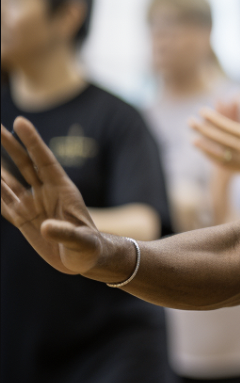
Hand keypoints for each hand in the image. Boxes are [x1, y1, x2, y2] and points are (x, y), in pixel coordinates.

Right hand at [1, 118, 104, 274]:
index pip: (43, 160)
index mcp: (63, 189)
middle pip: (24, 164)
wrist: (85, 261)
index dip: (32, 141)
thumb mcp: (81, 241)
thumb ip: (66, 233)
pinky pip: (4, 203)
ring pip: (10, 181)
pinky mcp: (25, 219)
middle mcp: (46, 192)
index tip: (20, 122)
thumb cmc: (89, 248)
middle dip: (10, 145)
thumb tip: (47, 227)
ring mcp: (34, 204)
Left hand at [190, 94, 239, 185]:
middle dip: (204, 130)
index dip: (214, 119)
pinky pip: (223, 164)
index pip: (229, 127)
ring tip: (192, 138)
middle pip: (219, 139)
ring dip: (205, 146)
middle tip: (190, 121)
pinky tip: (204, 153)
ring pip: (218, 153)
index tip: (202, 111)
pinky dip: (212, 158)